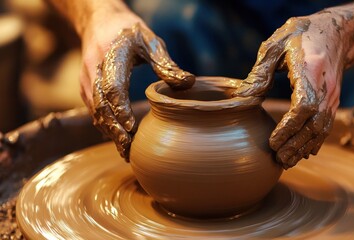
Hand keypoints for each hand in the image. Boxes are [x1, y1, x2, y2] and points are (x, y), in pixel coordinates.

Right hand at [80, 11, 194, 160]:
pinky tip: (118, 139)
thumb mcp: (150, 40)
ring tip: (125, 151)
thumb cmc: (129, 31)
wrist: (99, 22)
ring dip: (109, 132)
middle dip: (114, 129)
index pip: (112, 86)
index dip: (120, 108)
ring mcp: (87, 80)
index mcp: (112, 56)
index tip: (131, 127)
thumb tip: (189, 83)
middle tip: (129, 148)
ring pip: (95, 111)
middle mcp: (94, 70)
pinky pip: (93, 110)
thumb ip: (166, 63)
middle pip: (100, 105)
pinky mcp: (87, 88)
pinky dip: (105, 126)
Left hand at [234, 11, 352, 168]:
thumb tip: (241, 98)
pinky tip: (303, 152)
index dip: (289, 128)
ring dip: (304, 147)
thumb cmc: (302, 35)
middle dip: (296, 145)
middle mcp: (326, 87)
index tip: (273, 142)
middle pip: (314, 124)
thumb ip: (260, 72)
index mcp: (310, 70)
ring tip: (287, 161)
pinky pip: (326, 125)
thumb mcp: (276, 45)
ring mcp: (332, 95)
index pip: (304, 106)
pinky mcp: (333, 100)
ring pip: (322, 129)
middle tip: (278, 160)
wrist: (336, 32)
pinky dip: (315, 141)